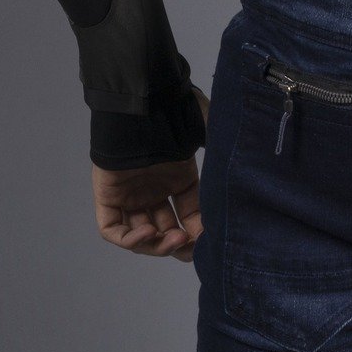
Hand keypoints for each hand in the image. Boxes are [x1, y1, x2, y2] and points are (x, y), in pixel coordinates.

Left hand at [92, 86, 210, 263]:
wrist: (141, 106)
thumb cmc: (174, 118)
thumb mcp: (206, 132)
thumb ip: (220, 147)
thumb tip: (245, 162)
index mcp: (176, 176)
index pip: (189, 213)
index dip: (198, 230)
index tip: (208, 238)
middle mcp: (153, 189)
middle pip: (165, 228)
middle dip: (178, 242)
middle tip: (188, 243)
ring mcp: (129, 194)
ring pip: (140, 234)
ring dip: (157, 245)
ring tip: (173, 240)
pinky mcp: (106, 197)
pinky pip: (112, 229)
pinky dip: (129, 239)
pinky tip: (148, 233)